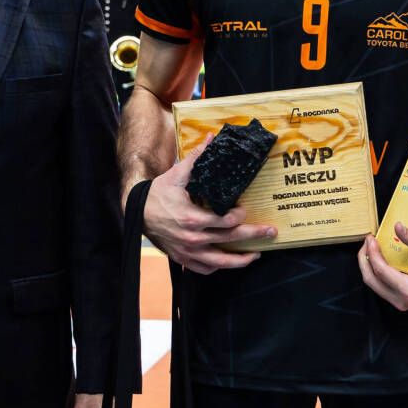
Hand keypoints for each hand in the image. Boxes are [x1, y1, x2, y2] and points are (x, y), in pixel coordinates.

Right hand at [140, 138, 275, 273]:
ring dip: (241, 260)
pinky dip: (218, 268)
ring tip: (256, 255)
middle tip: (271, 232)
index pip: (226, 221)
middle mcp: (193, 238)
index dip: (240, 215)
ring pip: (220, 263)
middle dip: (254, 235)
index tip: (244, 209)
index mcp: (193, 218)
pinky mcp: (182, 259)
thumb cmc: (158, 193)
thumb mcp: (177, 174)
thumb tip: (212, 138)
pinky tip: (228, 262)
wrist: (137, 212)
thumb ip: (197, 158)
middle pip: (230, 240)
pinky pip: (204, 269)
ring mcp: (188, 251)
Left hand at [358, 224, 407, 310]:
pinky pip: (379, 284)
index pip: (382, 272)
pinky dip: (375, 269)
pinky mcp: (398, 298)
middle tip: (367, 241)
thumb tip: (397, 226)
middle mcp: (403, 301)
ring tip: (370, 246)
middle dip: (365, 259)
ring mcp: (399, 302)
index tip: (371, 238)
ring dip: (368, 264)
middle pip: (372, 280)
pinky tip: (377, 256)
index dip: (372, 253)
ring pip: (373, 284)